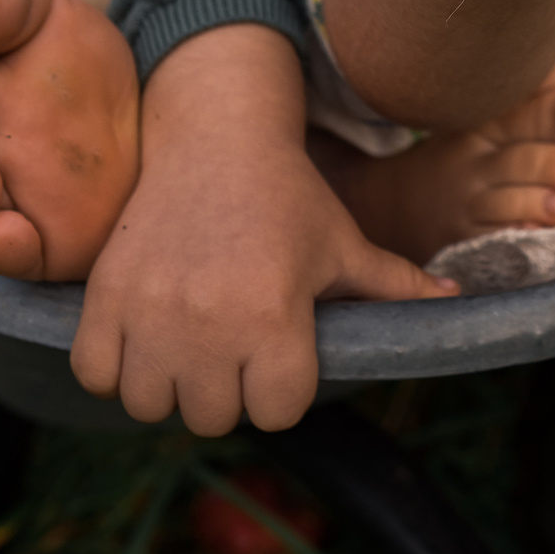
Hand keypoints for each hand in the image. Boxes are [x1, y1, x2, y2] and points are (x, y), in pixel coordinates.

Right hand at [68, 25, 452, 435]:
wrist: (214, 137)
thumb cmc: (289, 197)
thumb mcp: (343, 242)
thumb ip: (394, 285)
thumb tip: (457, 299)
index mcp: (273, 315)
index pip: (278, 411)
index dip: (284, 387)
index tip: (282, 355)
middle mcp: (207, 320)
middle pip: (213, 416)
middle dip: (228, 389)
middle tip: (233, 346)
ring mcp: (149, 311)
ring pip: (151, 404)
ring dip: (170, 384)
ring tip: (189, 344)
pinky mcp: (102, 297)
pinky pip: (97, 375)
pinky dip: (115, 368)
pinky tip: (145, 337)